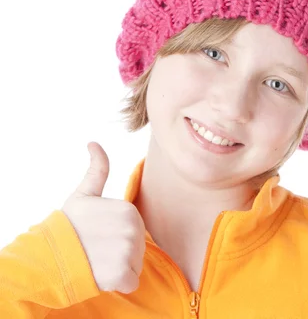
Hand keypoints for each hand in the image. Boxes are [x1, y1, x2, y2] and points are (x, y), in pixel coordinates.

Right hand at [61, 142, 146, 293]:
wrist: (50, 255)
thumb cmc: (69, 225)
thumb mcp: (84, 194)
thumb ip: (98, 169)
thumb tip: (94, 143)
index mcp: (130, 211)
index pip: (135, 232)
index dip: (117, 237)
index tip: (98, 235)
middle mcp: (134, 230)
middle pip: (138, 249)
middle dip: (120, 253)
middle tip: (97, 249)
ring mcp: (129, 252)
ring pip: (135, 266)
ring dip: (119, 268)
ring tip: (97, 260)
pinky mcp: (123, 274)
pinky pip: (131, 283)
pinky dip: (119, 284)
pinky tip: (102, 275)